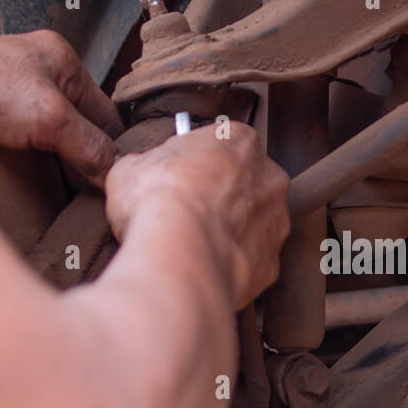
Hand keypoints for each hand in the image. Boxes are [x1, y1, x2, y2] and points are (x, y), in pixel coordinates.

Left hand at [0, 30, 122, 185]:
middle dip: (85, 159)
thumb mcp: (48, 117)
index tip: (115, 182)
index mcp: (63, 60)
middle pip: (80, 127)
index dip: (112, 148)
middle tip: (92, 194)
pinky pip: (26, 145)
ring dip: (58, 165)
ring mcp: (14, 94)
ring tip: (66, 195)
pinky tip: (35, 183)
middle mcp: (41, 74)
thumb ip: (88, 145)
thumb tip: (114, 173)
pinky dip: (33, 164)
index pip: (106, 113)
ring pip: (53, 139)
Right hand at [105, 122, 289, 306]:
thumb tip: (137, 173)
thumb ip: (144, 166)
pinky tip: (205, 266)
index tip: (177, 177)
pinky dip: (232, 265)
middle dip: (221, 198)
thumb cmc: (160, 200)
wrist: (180, 252)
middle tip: (188, 212)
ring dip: (229, 233)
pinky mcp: (272, 264)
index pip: (221, 145)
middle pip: (246, 185)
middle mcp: (270, 178)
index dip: (195, 164)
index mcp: (240, 140)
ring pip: (253, 226)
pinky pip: (251, 262)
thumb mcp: (130, 168)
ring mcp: (276, 224)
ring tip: (194, 244)